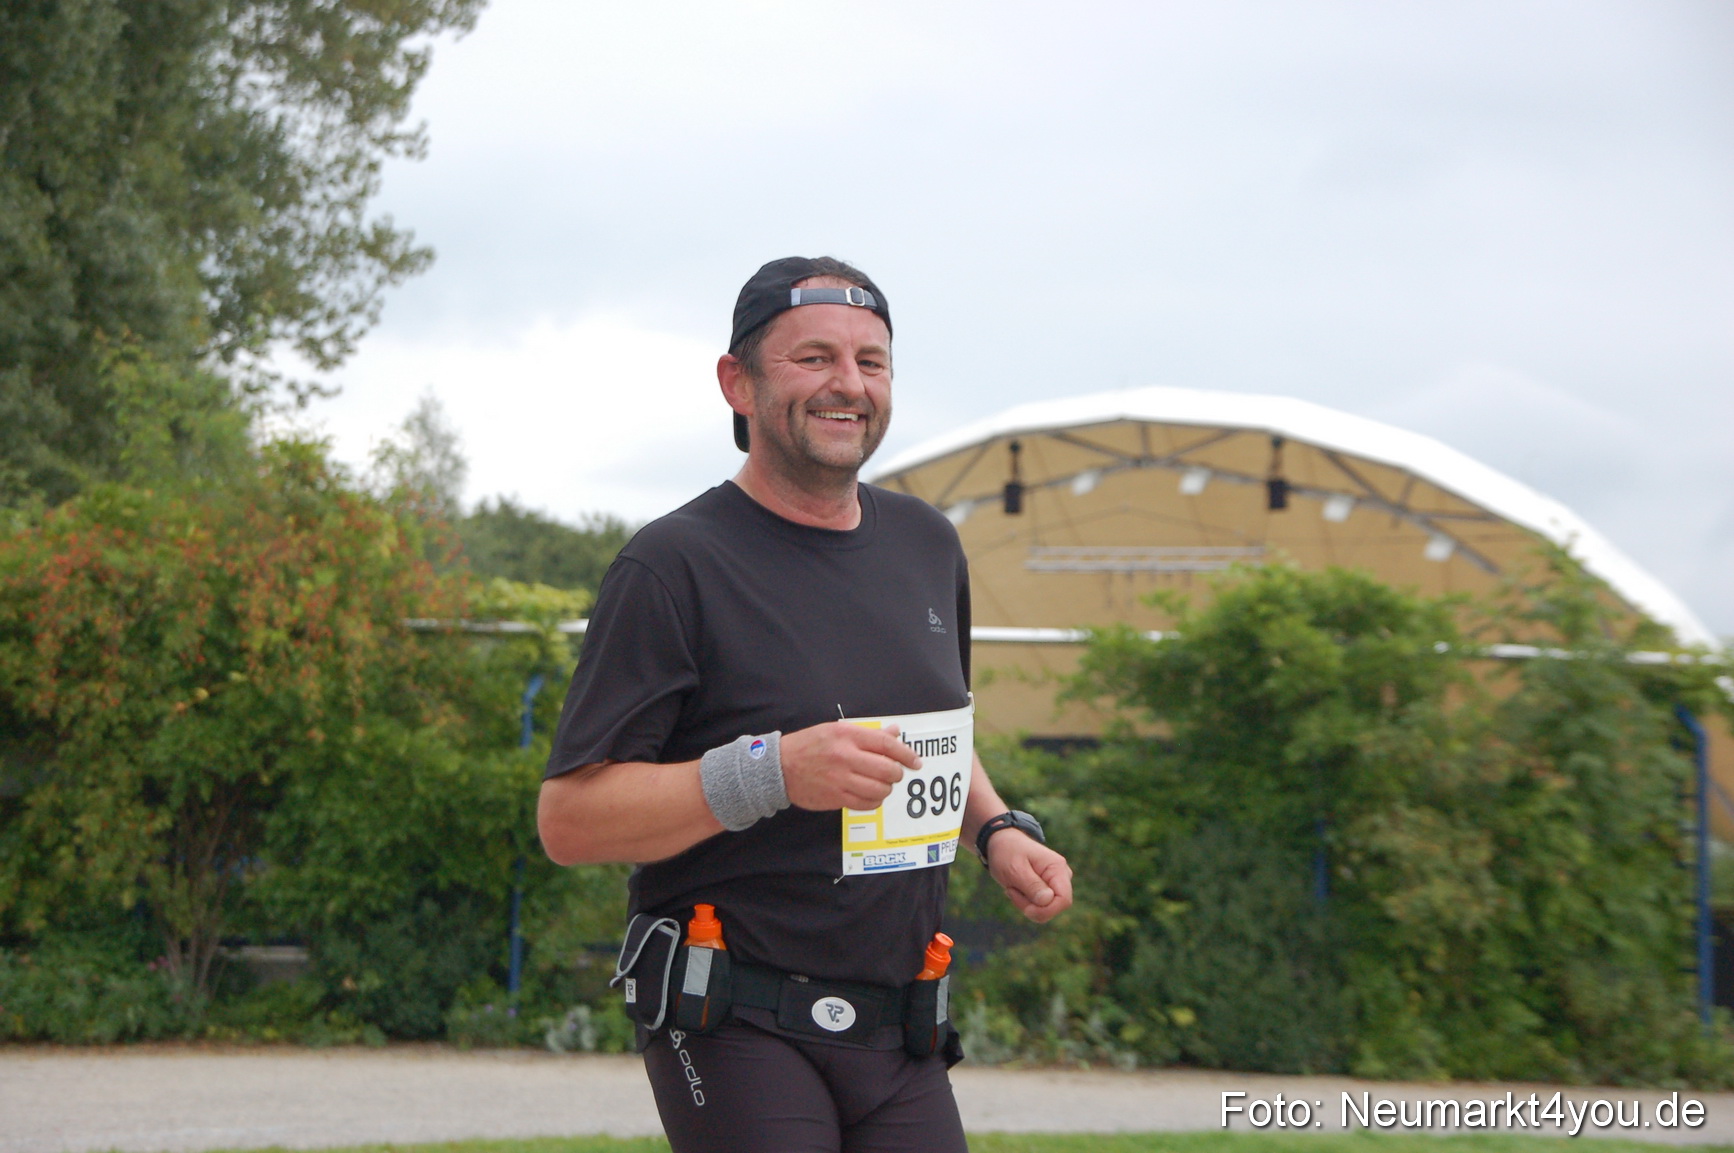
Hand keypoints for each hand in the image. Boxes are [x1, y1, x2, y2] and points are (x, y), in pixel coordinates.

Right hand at [779, 721, 919, 811]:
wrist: (779, 767)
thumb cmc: (809, 745)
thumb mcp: (837, 730)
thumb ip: (868, 734)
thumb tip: (894, 732)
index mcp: (847, 736)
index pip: (886, 745)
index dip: (906, 754)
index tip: (915, 761)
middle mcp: (845, 757)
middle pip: (887, 769)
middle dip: (897, 773)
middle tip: (895, 773)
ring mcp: (840, 780)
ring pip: (879, 789)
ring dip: (886, 788)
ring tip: (882, 784)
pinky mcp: (836, 798)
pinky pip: (866, 803)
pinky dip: (874, 801)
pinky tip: (871, 795)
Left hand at [986, 832, 1073, 922]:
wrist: (1002, 842)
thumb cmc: (1008, 852)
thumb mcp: (1015, 868)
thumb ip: (1032, 885)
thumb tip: (1048, 900)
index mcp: (1057, 868)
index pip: (1064, 900)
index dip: (1046, 910)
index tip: (1025, 908)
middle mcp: (1062, 876)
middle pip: (1055, 907)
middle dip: (1031, 907)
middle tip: (1011, 891)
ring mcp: (1055, 883)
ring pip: (1046, 910)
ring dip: (1025, 905)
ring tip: (1012, 887)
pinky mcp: (1047, 889)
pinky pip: (1040, 907)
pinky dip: (1025, 903)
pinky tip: (1015, 889)